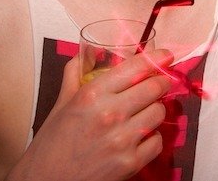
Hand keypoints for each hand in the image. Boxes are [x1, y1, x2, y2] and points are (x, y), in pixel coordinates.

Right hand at [6, 49, 173, 180]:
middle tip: (158, 83)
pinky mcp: (131, 162)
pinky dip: (151, 137)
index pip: (136, 68)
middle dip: (160, 83)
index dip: (156, 58)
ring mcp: (122, 139)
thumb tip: (85, 54)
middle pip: (155, 87)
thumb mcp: (60, 105)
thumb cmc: (51, 148)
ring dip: (154, 110)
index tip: (165, 56)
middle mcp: (110, 114)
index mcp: (91, 95)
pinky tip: (137, 137)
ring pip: (159, 112)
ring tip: (142, 113)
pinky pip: (157, 141)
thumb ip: (74, 75)